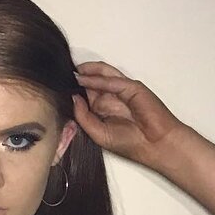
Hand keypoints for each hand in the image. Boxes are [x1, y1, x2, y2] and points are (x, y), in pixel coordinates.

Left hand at [71, 61, 186, 167]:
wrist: (154, 145)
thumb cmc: (130, 143)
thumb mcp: (98, 133)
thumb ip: (84, 117)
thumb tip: (74, 98)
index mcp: (105, 110)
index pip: (88, 95)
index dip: (76, 90)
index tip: (60, 87)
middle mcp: (113, 99)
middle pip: (94, 83)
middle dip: (81, 78)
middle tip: (64, 73)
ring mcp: (123, 91)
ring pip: (104, 76)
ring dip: (89, 71)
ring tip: (74, 69)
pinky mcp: (132, 87)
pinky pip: (114, 81)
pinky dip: (100, 79)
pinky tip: (86, 78)